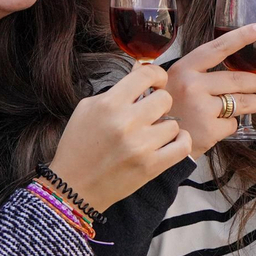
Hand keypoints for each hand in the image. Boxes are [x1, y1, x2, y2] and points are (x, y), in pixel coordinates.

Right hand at [49, 63, 192, 211]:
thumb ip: (117, 89)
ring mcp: (140, 145)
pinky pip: (182, 145)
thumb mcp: (88, 108)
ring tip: (151, 134)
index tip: (155, 84)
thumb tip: (140, 68)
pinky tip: (170, 142)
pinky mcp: (151, 166)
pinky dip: (180, 142)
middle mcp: (126, 122)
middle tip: (150, 113)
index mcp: (109, 104)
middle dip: (159, 104)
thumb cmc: (78, 146)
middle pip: (165, 98)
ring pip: (173, 123)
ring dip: (164, 127)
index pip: (147, 74)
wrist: (73, 187)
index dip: (157, 76)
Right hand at [165, 23, 255, 154]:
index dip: (241, 36)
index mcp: (184, 69)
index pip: (218, 48)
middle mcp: (192, 86)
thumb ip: (195, 72)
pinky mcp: (209, 130)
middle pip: (237, 79)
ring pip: (241, 102)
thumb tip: (232, 65)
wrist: (153, 141)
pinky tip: (221, 126)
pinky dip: (230, 124)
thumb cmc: (166, 109)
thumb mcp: (172, 82)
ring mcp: (201, 108)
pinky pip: (232, 123)